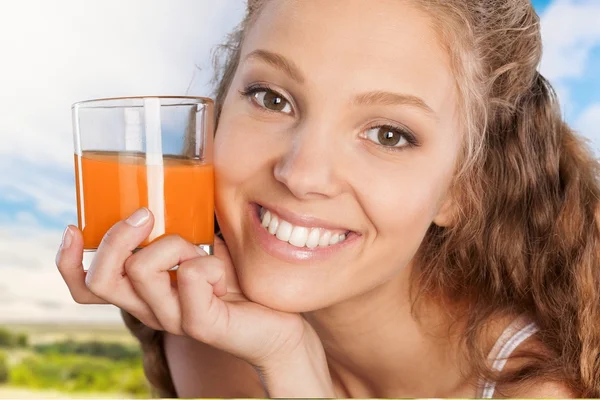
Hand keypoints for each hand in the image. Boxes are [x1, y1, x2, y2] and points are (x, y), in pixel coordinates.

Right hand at [56, 208, 334, 395]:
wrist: (278, 318)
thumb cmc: (237, 276)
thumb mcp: (202, 243)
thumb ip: (179, 222)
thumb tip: (168, 175)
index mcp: (143, 291)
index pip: (86, 286)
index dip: (67, 261)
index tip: (73, 226)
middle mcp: (149, 308)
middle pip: (101, 279)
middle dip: (118, 238)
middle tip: (146, 215)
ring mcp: (173, 320)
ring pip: (143, 271)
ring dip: (175, 244)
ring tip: (204, 250)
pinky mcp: (200, 325)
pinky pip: (189, 278)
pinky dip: (208, 263)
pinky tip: (224, 272)